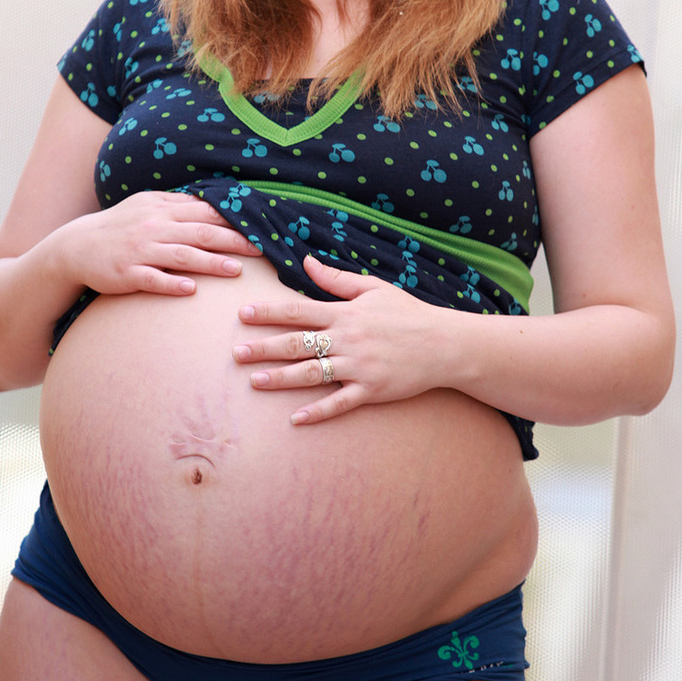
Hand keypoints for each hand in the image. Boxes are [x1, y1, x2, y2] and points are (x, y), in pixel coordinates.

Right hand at [60, 191, 260, 296]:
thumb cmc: (119, 226)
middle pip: (200, 233)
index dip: (233, 219)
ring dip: (210, 263)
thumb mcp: (146, 205)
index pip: (204, 212)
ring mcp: (140, 251)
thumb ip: (177, 203)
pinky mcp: (127, 274)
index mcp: (162, 209)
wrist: (76, 247)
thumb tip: (212, 201)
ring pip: (181, 256)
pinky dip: (172, 283)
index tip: (259, 227)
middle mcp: (154, 227)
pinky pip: (153, 279)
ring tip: (236, 271)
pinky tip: (191, 290)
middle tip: (259, 249)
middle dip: (232, 240)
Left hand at [232, 254, 446, 422]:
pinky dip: (318, 411)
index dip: (269, 312)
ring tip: (255, 381)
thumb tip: (305, 262)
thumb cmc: (408, 313)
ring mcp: (359, 367)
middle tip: (236, 353)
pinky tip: (296, 418)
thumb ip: (336, 278)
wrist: (445, 344)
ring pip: (313, 374)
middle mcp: (348, 340)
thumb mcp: (373, 288)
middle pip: (298, 343)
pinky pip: (340, 403)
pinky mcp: (372, 391)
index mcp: (346, 314)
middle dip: (265, 348)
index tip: (243, 314)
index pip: (299, 310)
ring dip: (282, 378)